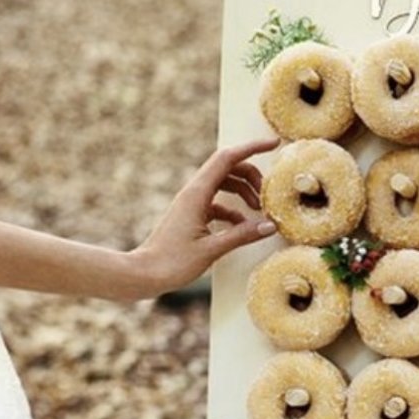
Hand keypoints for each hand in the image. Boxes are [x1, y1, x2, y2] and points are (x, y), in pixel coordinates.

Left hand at [128, 136, 279, 296]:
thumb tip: (270, 225)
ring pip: (223, 183)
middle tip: (268, 193)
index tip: (274, 144)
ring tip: (258, 209)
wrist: (144, 274)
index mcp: (198, 193)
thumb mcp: (212, 249)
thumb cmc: (173, 263)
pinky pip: (217, 202)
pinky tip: (242, 226)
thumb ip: (242, 235)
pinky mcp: (191, 215)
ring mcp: (192, 202)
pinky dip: (233, 209)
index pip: (228, 158)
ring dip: (243, 191)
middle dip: (251, 174)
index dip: (252, 147)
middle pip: (228, 167)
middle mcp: (194, 192)